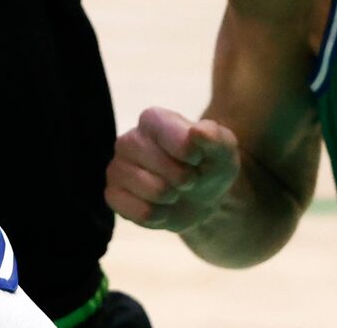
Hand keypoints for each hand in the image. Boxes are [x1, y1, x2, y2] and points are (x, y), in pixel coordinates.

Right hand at [107, 107, 240, 234]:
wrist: (198, 196)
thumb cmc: (208, 164)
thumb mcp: (223, 149)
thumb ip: (214, 137)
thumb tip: (197, 132)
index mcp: (153, 119)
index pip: (179, 141)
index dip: (194, 157)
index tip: (198, 158)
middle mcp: (129, 139)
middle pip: (165, 169)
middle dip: (185, 180)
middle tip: (186, 178)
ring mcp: (117, 168)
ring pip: (153, 192)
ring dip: (172, 198)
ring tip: (172, 191)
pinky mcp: (113, 195)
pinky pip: (141, 214)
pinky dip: (159, 216)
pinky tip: (160, 206)